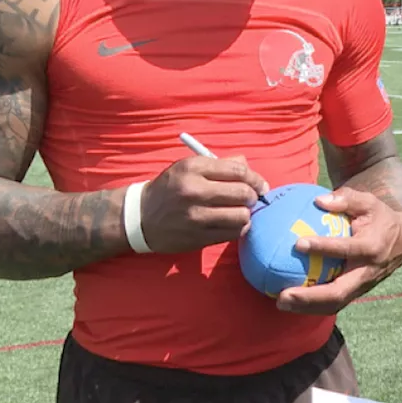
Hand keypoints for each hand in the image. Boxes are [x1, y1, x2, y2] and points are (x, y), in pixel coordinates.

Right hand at [139, 155, 269, 252]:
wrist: (141, 217)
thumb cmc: (170, 188)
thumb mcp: (189, 167)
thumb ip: (220, 164)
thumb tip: (249, 167)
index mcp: (193, 168)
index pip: (238, 171)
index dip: (255, 178)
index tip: (260, 184)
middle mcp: (194, 191)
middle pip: (243, 194)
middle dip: (253, 196)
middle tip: (251, 199)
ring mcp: (196, 217)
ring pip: (241, 216)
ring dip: (246, 214)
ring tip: (240, 212)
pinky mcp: (198, 238)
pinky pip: (232, 234)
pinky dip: (237, 229)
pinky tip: (231, 224)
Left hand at [275, 189, 401, 314]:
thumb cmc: (379, 216)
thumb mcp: (368, 202)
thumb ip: (346, 199)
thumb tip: (318, 200)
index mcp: (371, 247)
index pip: (346, 249)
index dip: (323, 247)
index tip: (298, 243)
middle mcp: (367, 271)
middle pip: (339, 291)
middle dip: (310, 296)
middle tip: (284, 294)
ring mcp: (362, 286)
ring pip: (335, 302)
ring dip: (307, 306)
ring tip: (281, 302)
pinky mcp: (356, 292)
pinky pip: (334, 302)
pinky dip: (312, 305)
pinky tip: (290, 300)